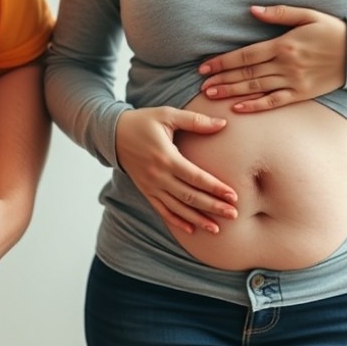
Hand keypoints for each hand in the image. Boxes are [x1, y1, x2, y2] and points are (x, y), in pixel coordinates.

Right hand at [116, 107, 237, 233]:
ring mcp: (151, 186)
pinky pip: (162, 210)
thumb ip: (195, 120)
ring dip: (197, 219)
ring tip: (217, 229)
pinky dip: (176, 221)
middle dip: (212, 207)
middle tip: (233, 214)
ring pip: (177, 207)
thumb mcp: (167, 114)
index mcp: (165, 157)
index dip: (215, 188)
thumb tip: (222, 124)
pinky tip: (192, 230)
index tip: (233, 196)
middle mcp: (158, 175)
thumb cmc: (143, 121)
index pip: (195, 177)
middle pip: (189, 196)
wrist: (113, 134)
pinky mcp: (146, 191)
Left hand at [199, 5, 346, 111]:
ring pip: (256, 87)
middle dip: (222, 78)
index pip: (245, 54)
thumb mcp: (307, 15)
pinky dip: (255, 105)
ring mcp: (292, 81)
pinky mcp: (301, 94)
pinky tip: (238, 108)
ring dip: (232, 92)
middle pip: (246, 72)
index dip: (223, 61)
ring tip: (211, 95)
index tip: (205, 66)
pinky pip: (274, 102)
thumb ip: (279, 14)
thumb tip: (252, 10)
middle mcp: (285, 64)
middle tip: (202, 84)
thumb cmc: (332, 31)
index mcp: (283, 44)